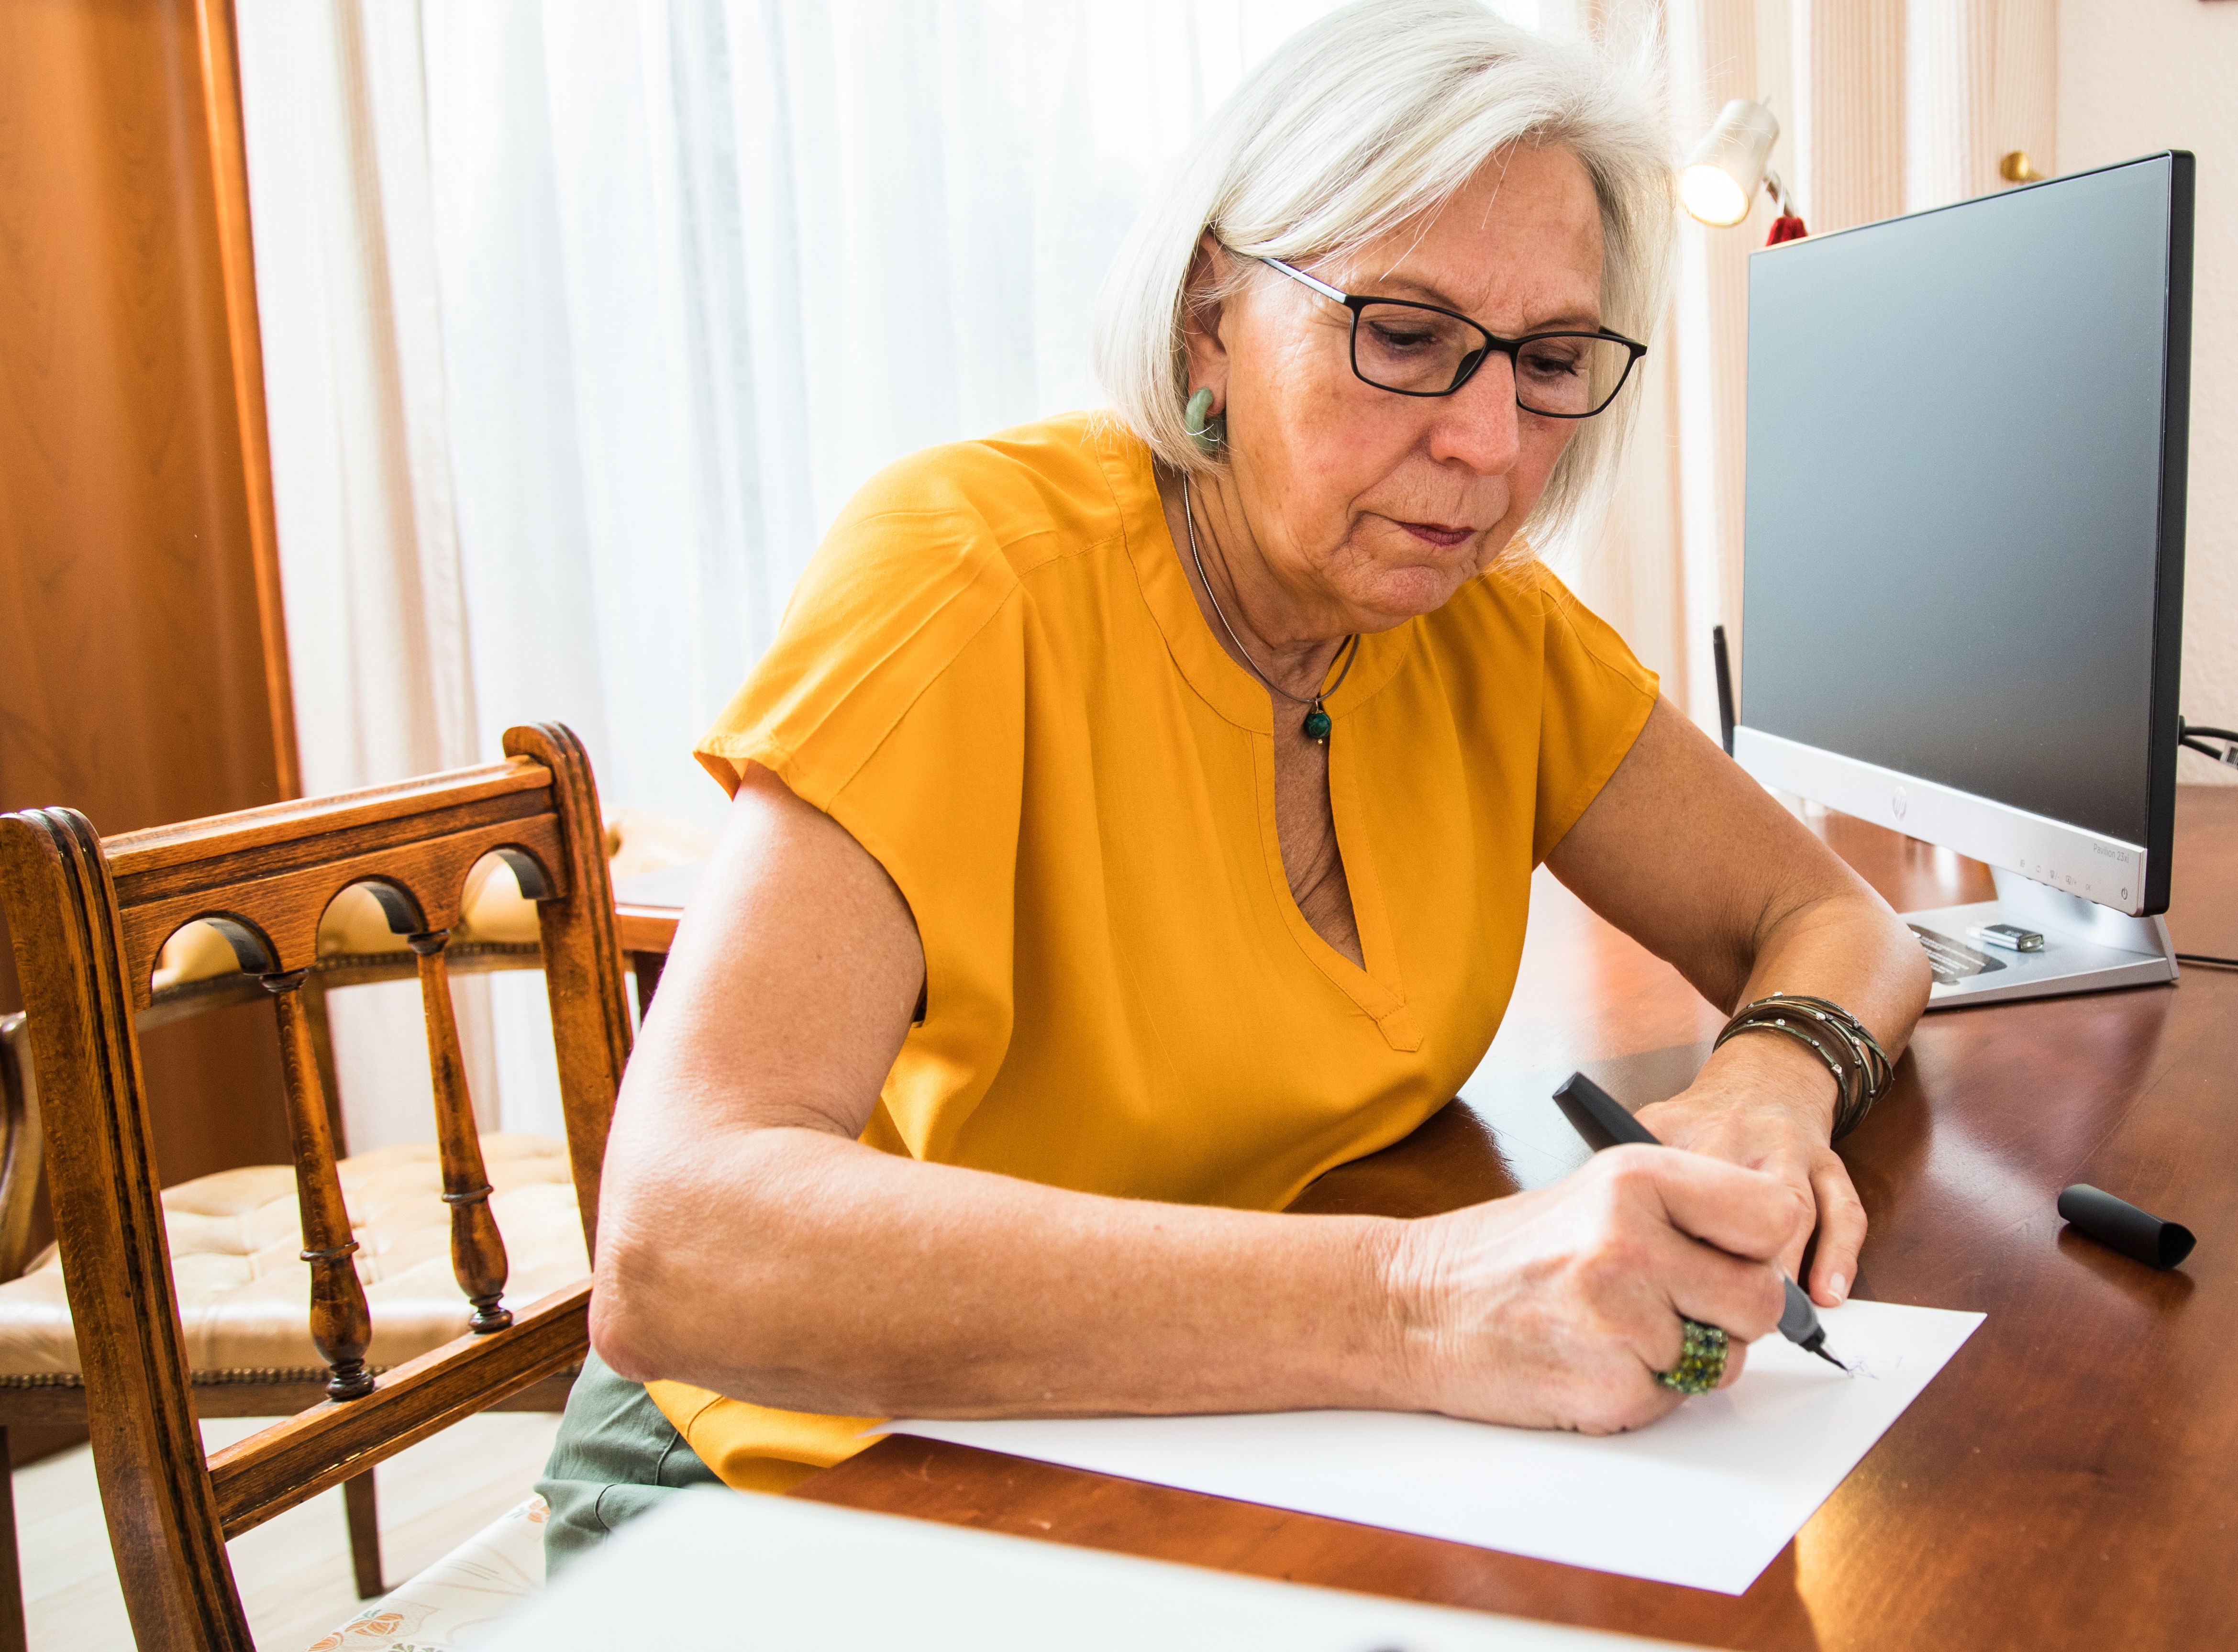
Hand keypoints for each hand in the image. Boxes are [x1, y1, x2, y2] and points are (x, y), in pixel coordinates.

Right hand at [1389, 1145, 1793, 1433]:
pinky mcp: (1610, 1386)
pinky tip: (1588, 1360)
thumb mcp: (1597, 1197)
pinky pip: (1674, 1399)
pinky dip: (1641, 1390)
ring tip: (1612, 1328)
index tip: (1733, 1256)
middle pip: (1760, 1298)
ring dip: (1684, 1356)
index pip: (1773, 1215)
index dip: (1760, 1245)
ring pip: (1725, 1357)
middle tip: (1672, 1304)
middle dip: (1728, 1312)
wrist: (1411, 1305)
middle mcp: (1632, 1240)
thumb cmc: (1505, 1253)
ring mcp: (1620, 1318)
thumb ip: (1685, 1216)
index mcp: (1636, 1176)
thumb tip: (1771, 1258)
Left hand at [1635, 1032, 1865, 1307]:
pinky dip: (1837, 1257)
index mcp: (1677, 1130)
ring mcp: (1787, 1148)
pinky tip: (1826, 1296)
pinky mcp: (1829, 1163)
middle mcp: (1734, 1135)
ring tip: (1767, 1318)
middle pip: (1733, 1200)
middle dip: (1728, 1264)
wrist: (1766, 1072)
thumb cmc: (1696, 1124)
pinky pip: (1843, 1211)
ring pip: (1793, 1210)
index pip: (1664, 1185)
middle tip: (1719, 1316)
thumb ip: (1626, 1182)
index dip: (1664, 1241)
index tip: (1659, 1286)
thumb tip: (1606, 1252)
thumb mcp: (1645, 1132)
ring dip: (1783, 1271)